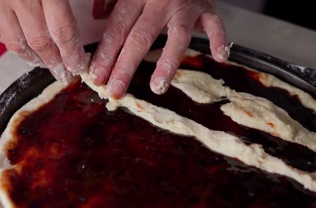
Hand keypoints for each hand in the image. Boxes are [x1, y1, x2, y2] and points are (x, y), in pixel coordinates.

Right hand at [0, 0, 88, 83]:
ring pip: (14, 43)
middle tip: (62, 71)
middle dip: (53, 61)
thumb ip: (63, 2)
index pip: (62, 31)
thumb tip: (72, 32)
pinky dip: (8, 41)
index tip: (78, 65)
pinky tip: (18, 44)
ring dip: (31, 57)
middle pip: (39, 42)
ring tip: (42, 62)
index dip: (71, 52)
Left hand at [88, 0, 227, 98]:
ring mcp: (185, 6)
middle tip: (115, 90)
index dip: (106, 54)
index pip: (117, 28)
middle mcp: (160, 1)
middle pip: (141, 36)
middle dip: (126, 66)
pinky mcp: (207, 9)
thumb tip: (97, 32)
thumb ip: (114, 7)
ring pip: (177, 36)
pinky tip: (219, 57)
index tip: (96, 77)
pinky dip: (219, 40)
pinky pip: (215, 25)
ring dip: (167, 63)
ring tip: (157, 87)